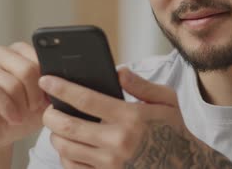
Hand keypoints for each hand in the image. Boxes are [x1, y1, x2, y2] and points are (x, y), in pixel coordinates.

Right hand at [0, 42, 49, 153]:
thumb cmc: (18, 116)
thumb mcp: (42, 104)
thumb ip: (52, 91)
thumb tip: (63, 82)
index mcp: (18, 53)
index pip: (37, 54)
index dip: (47, 76)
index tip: (50, 94)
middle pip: (26, 67)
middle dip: (35, 92)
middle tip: (35, 107)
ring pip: (10, 81)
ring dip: (20, 103)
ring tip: (22, 116)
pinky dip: (6, 107)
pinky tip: (13, 118)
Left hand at [40, 68, 231, 168]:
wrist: (184, 166)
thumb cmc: (173, 131)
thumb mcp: (166, 101)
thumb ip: (141, 85)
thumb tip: (118, 71)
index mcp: (131, 117)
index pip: (86, 99)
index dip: (62, 88)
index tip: (47, 80)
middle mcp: (118, 141)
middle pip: (68, 127)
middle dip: (50, 115)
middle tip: (48, 108)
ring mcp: (110, 164)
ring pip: (66, 148)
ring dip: (55, 135)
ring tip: (58, 126)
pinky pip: (73, 167)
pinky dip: (65, 155)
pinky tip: (70, 146)